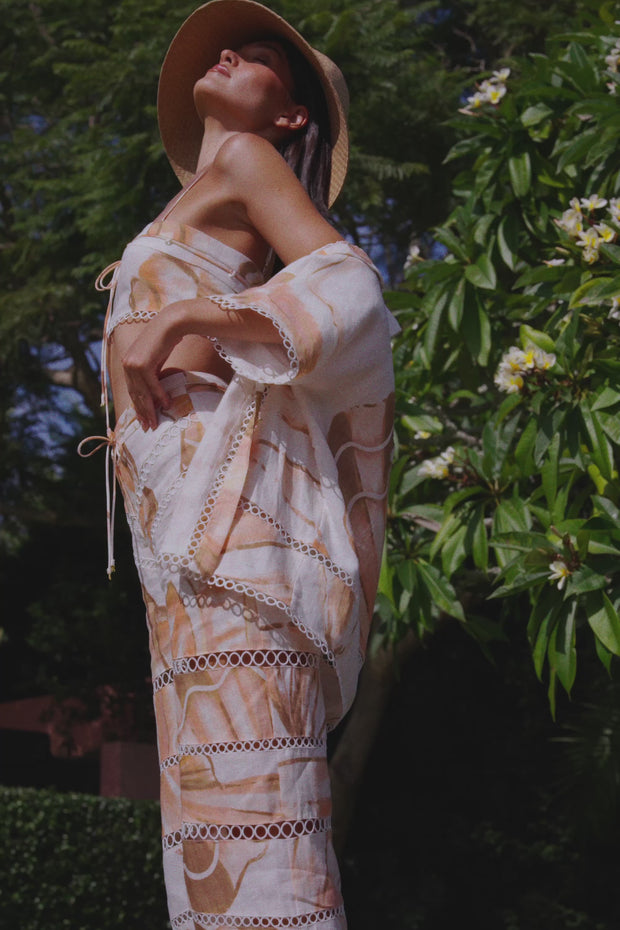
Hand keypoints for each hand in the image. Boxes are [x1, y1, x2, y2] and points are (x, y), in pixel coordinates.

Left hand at [122, 308, 182, 428]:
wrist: (170, 323)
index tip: (144, 419)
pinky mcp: (142, 364)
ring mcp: (133, 364)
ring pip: (142, 393)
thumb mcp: (155, 358)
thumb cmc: (166, 339)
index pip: (132, 390)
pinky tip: (166, 404)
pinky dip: (159, 396)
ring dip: (149, 409)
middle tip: (149, 427)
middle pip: (135, 394)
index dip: (138, 406)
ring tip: (155, 422)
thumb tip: (156, 390)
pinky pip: (152, 385)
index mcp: (128, 363)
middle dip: (143, 412)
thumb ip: (152, 373)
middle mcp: (127, 364)